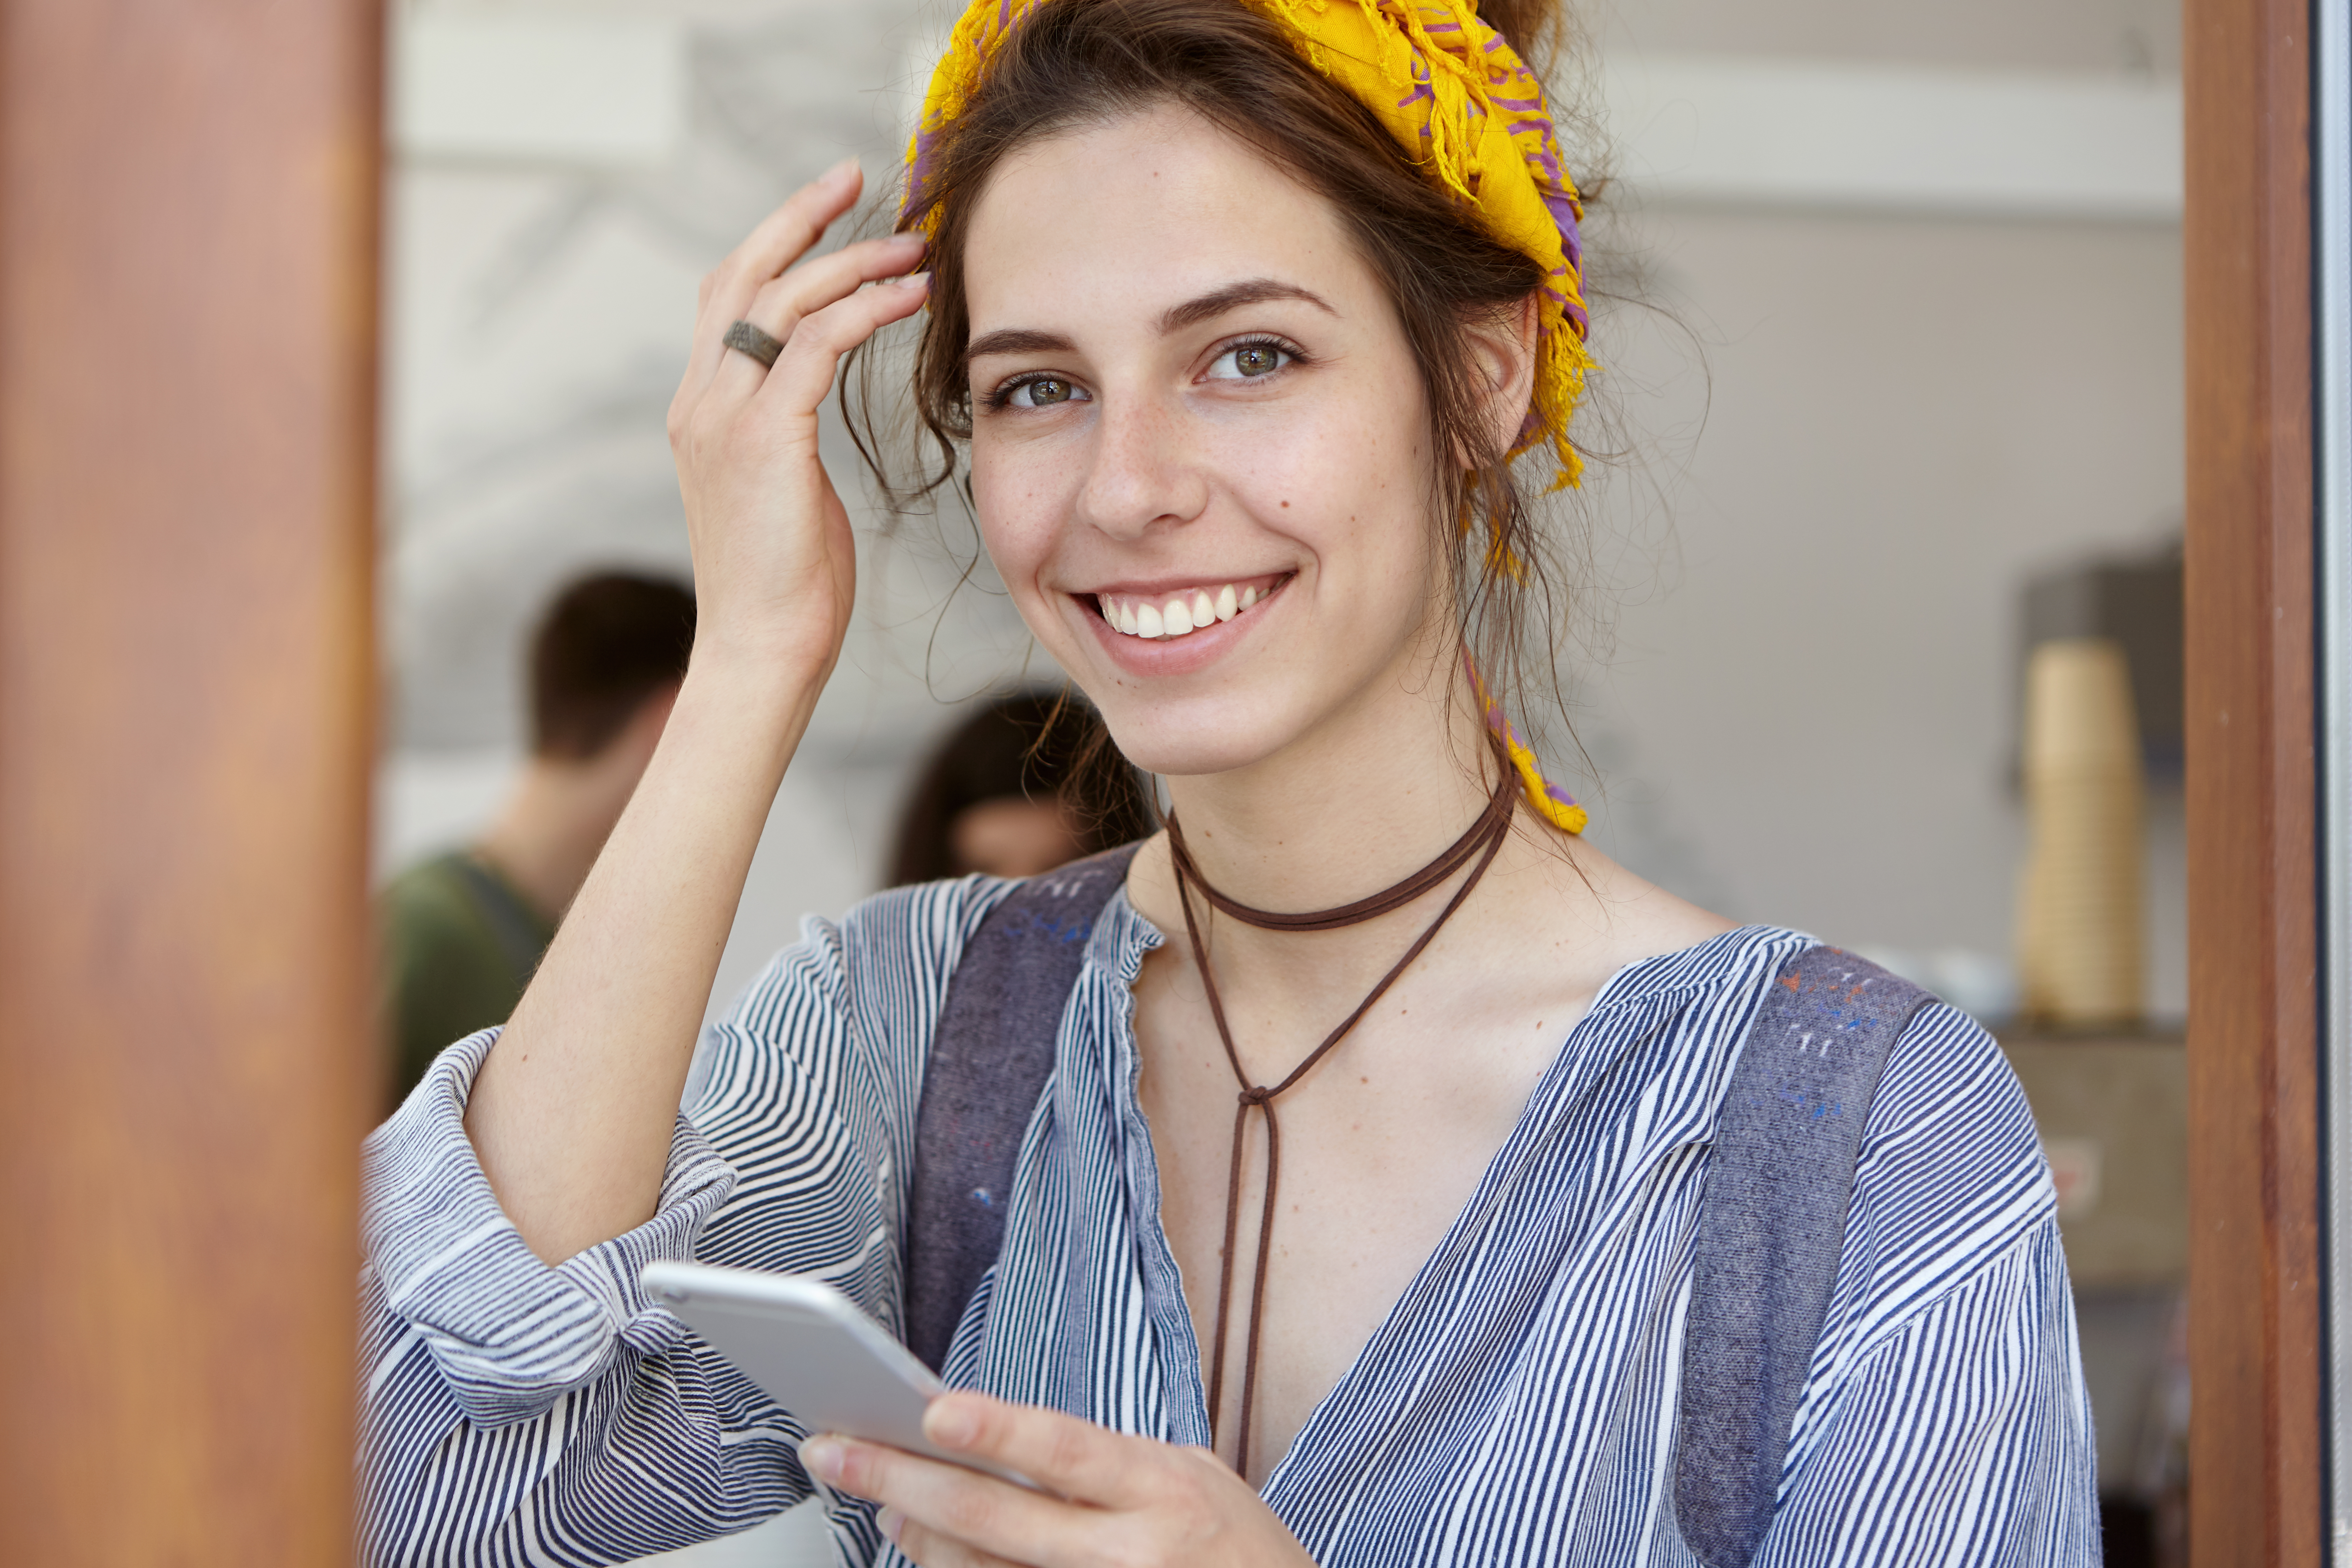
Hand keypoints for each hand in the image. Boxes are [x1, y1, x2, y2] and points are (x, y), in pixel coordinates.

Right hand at [667, 158, 929, 682]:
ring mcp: (724, 417)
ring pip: (783, 299)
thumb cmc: (786, 585)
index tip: (827, 205)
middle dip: (799, 216)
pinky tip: (909, 298)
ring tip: (913, 248)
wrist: (762, 649)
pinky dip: (865, 309)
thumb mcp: (782, 489)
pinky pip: (817, 344)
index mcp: (700, 410)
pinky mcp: (764, 438)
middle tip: (858, 176)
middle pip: (741, 274)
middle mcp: (700, 402)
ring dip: (853, 262)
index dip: (772, 242)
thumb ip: (785, 433)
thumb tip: (811, 404)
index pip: (726, 299)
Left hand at [799, 1392, 1316, 1567]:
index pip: (1068, 1452)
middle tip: (834, 1451)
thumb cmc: (1234, 1547)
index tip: (934, 1411)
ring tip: (881, 1498)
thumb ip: (1101, 1463)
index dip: (1000, 1431)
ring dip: (918, 1536)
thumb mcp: (1192, 1478)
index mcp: (1162, 1488)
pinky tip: (928, 1549)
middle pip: (997, 1519)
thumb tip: (995, 1445)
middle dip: (902, 1481)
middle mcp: (1130, 1554)